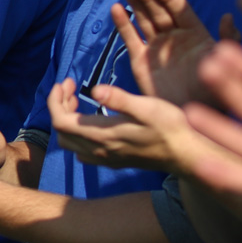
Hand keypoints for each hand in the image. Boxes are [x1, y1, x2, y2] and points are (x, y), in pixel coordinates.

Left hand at [48, 76, 218, 173]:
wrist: (185, 154)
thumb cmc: (170, 127)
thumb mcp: (147, 107)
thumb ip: (119, 99)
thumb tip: (94, 89)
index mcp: (103, 135)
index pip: (61, 122)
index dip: (55, 100)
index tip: (66, 82)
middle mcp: (99, 150)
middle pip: (62, 131)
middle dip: (60, 106)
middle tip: (72, 87)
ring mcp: (105, 158)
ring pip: (70, 142)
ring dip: (68, 119)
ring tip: (79, 100)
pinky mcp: (113, 161)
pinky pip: (82, 151)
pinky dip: (78, 133)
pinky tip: (92, 120)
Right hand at [115, 0, 222, 105]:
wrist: (192, 121)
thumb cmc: (213, 94)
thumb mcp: (225, 66)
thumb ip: (227, 41)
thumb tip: (229, 16)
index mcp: (196, 34)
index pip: (180, 9)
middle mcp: (175, 37)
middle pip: (160, 10)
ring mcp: (157, 48)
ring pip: (144, 20)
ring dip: (135, 2)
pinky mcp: (140, 60)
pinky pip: (130, 38)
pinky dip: (123, 24)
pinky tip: (116, 9)